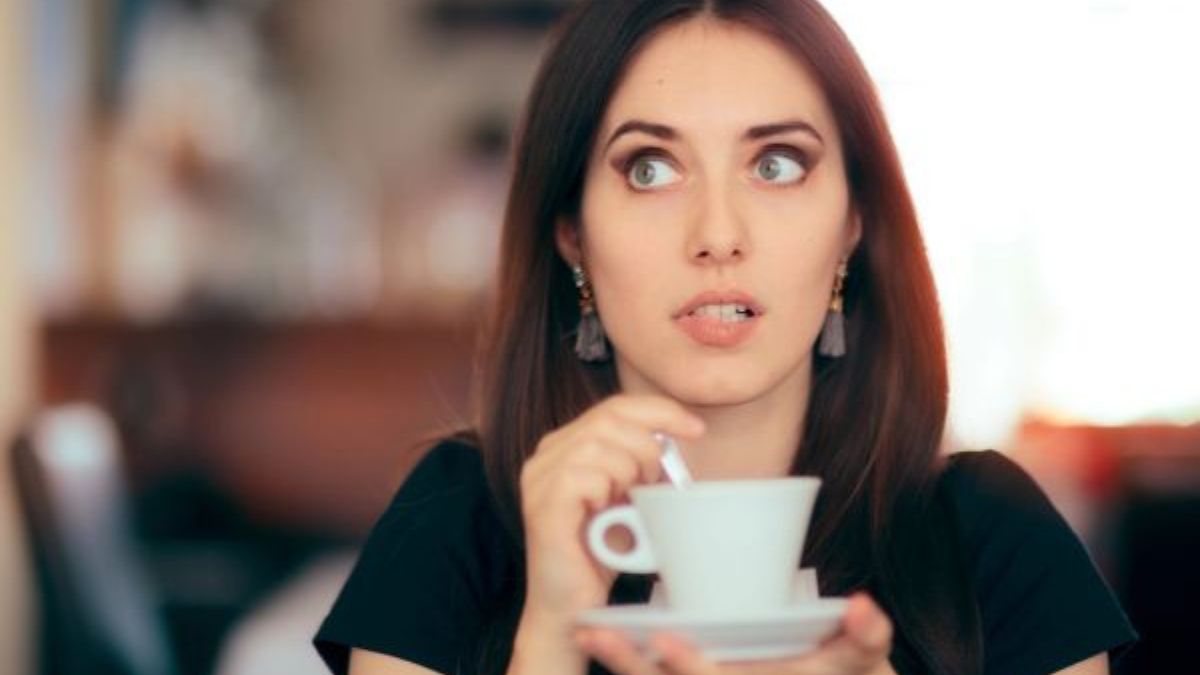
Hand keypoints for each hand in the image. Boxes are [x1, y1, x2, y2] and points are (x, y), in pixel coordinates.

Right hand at [518, 394, 705, 624]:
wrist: (571, 608)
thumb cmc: (600, 554)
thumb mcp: (628, 497)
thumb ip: (640, 462)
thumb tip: (677, 435)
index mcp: (564, 445)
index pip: (615, 406)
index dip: (659, 411)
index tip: (695, 428)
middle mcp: (546, 455)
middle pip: (609, 418)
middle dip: (646, 448)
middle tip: (652, 484)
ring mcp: (539, 478)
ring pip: (599, 444)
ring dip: (628, 473)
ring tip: (625, 503)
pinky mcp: (542, 504)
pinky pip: (585, 476)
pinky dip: (607, 493)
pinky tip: (604, 514)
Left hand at [575, 592, 894, 674]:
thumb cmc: (834, 670)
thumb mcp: (857, 659)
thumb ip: (866, 636)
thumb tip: (863, 605)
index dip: (690, 666)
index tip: (666, 637)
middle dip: (633, 666)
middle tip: (597, 634)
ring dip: (620, 663)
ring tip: (587, 630)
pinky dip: (626, 662)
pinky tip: (596, 634)